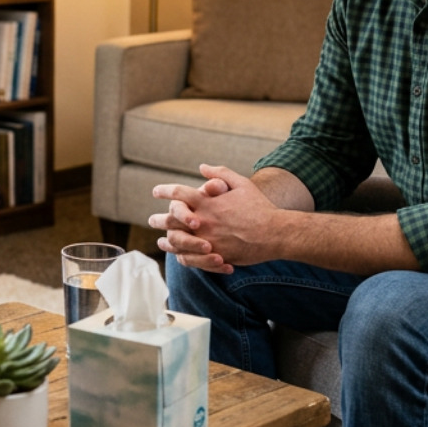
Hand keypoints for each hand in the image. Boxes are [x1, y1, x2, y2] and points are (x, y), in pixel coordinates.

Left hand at [149, 164, 277, 272]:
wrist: (275, 233)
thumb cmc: (260, 207)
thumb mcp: (241, 183)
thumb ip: (220, 174)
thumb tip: (202, 167)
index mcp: (207, 202)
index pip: (178, 193)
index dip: (164, 191)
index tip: (156, 191)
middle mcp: (203, 221)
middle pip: (171, 219)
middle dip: (158, 219)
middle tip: (152, 220)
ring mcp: (207, 239)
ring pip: (177, 242)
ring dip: (167, 241)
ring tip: (161, 241)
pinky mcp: (214, 256)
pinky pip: (190, 259)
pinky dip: (182, 257)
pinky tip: (179, 255)